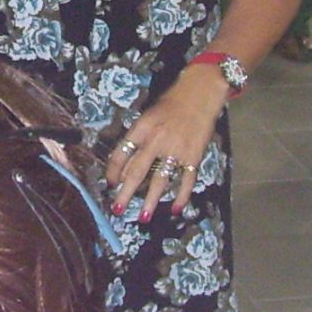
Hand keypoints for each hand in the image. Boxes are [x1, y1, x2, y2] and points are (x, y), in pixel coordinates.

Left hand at [103, 65, 226, 220]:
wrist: (201, 93)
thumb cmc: (171, 103)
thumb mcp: (149, 115)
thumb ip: (138, 138)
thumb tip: (127, 166)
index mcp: (142, 128)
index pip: (121, 153)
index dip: (113, 171)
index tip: (110, 183)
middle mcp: (157, 140)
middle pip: (137, 171)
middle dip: (125, 193)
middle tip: (117, 209)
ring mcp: (176, 150)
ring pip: (160, 180)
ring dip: (150, 200)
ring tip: (143, 217)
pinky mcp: (194, 156)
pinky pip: (187, 180)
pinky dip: (182, 195)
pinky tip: (175, 208)